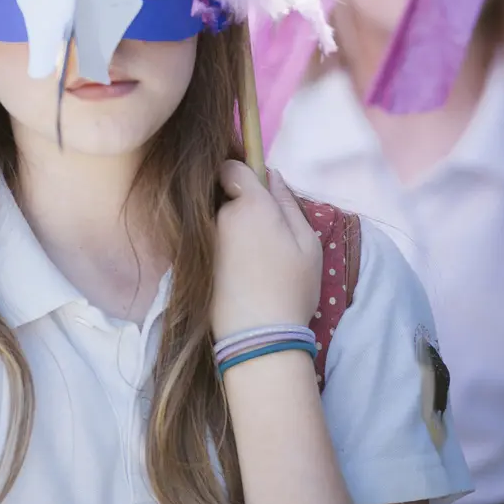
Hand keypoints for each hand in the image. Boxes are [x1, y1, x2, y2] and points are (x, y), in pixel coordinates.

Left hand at [211, 162, 321, 339]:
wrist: (257, 337)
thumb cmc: (291, 287)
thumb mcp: (307, 243)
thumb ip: (288, 202)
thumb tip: (272, 174)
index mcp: (250, 205)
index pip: (232, 167)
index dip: (243, 173)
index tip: (257, 190)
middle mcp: (220, 215)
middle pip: (226, 195)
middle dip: (241, 205)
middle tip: (264, 234)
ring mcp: (204, 238)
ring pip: (218, 221)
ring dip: (231, 230)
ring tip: (251, 259)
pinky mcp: (195, 261)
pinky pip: (209, 242)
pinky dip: (221, 250)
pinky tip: (236, 272)